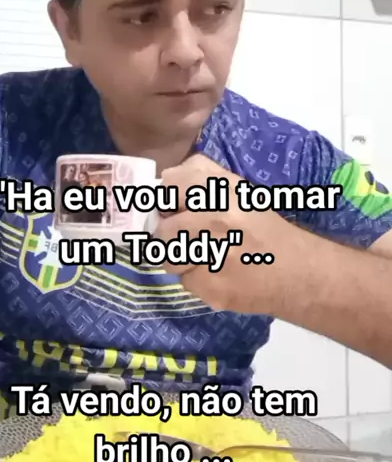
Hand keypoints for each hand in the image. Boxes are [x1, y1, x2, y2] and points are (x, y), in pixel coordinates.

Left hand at [157, 154, 299, 312]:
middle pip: (165, 228)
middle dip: (175, 235)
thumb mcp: (239, 190)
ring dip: (182, 261)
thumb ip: (201, 175)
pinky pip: (185, 281)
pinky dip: (197, 281)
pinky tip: (218, 276)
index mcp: (222, 190)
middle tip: (194, 239)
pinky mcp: (212, 286)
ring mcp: (214, 254)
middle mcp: (216, 218)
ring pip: (169, 258)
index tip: (177, 208)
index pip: (170, 185)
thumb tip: (164, 180)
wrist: (297, 271)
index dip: (170, 199)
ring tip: (205, 259)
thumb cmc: (263, 228)